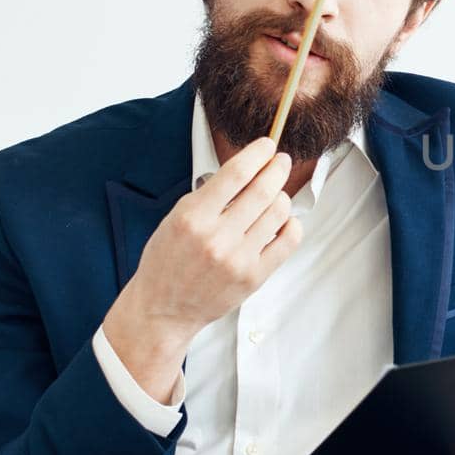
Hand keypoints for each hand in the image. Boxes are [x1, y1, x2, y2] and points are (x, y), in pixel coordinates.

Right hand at [104, 137, 302, 397]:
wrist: (163, 309)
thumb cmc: (167, 261)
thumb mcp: (176, 219)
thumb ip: (210, 196)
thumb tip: (248, 170)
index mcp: (193, 217)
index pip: (236, 173)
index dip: (257, 153)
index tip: (267, 145)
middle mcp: (217, 237)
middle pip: (263, 189)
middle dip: (277, 168)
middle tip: (281, 162)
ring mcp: (238, 258)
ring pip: (279, 212)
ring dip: (283, 196)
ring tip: (277, 194)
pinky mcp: (255, 276)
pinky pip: (289, 240)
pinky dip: (291, 224)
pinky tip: (283, 221)